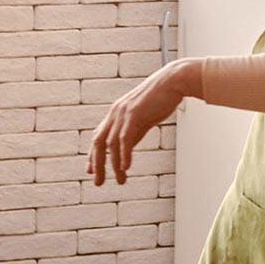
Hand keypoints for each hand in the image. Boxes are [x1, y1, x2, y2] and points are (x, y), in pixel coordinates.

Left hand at [88, 60, 197, 185]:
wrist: (173, 81)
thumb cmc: (161, 98)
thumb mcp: (143, 117)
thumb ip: (133, 131)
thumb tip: (126, 147)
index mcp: (116, 113)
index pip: (99, 137)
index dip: (93, 155)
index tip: (91, 170)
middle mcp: (115, 113)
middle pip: (99, 143)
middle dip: (97, 164)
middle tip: (98, 182)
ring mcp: (123, 113)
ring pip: (111, 144)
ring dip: (114, 165)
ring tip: (120, 180)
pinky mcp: (134, 114)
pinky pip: (125, 138)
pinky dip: (124, 155)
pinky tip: (125, 167)